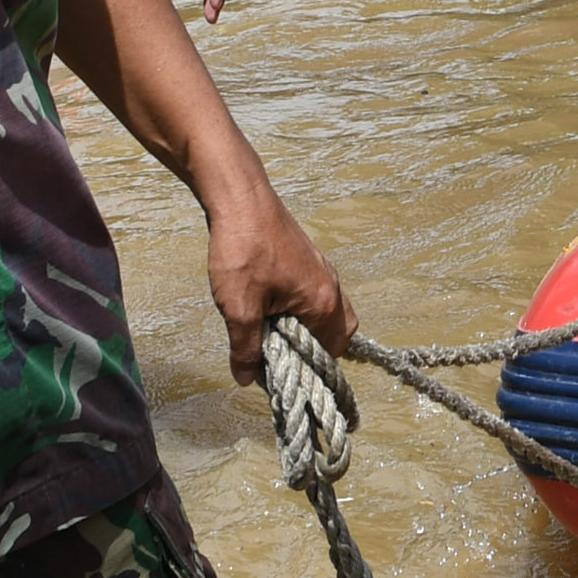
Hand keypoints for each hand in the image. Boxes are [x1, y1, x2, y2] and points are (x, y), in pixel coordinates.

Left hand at [204, 182, 352, 386]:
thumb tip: (247, 378)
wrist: (240, 199)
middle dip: (313, 349)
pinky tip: (269, 304)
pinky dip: (300, 308)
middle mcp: (331, 287)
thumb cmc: (243, 250)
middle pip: (338, 334)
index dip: (304, 369)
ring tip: (272, 329)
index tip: (275, 372)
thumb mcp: (239, 308)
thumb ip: (245, 348)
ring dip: (305, 327)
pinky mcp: (308, 258)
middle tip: (279, 352)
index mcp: (323, 303)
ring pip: (327, 312)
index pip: (330, 353)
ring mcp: (322, 269)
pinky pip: (314, 294)